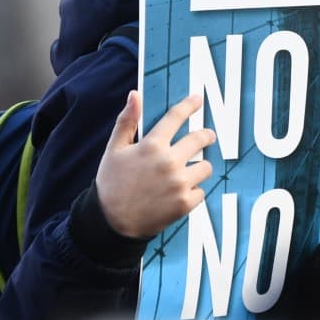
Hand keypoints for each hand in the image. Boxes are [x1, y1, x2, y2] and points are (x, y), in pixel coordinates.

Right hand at [94, 90, 215, 238]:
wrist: (112, 223)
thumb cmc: (111, 184)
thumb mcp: (114, 150)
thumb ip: (126, 121)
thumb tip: (135, 95)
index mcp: (151, 146)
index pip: (176, 117)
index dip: (189, 105)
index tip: (198, 100)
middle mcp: (169, 162)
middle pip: (200, 139)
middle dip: (206, 136)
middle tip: (208, 136)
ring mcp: (179, 183)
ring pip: (205, 167)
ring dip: (199, 167)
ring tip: (187, 172)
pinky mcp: (185, 203)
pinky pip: (201, 191)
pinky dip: (193, 191)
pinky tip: (179, 193)